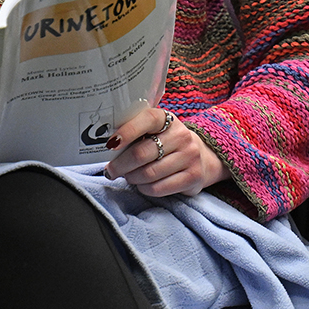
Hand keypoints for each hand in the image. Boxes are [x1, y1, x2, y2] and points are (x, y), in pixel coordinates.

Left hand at [103, 107, 228, 197]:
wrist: (201, 157)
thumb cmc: (167, 144)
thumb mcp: (155, 132)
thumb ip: (135, 133)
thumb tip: (107, 145)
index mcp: (168, 119)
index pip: (148, 119)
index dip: (128, 131)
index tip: (110, 144)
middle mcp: (182, 135)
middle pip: (142, 153)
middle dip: (120, 165)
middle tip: (110, 170)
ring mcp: (190, 156)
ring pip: (149, 174)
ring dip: (131, 178)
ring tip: (128, 176)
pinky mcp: (193, 176)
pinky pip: (158, 188)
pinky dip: (144, 189)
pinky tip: (142, 185)